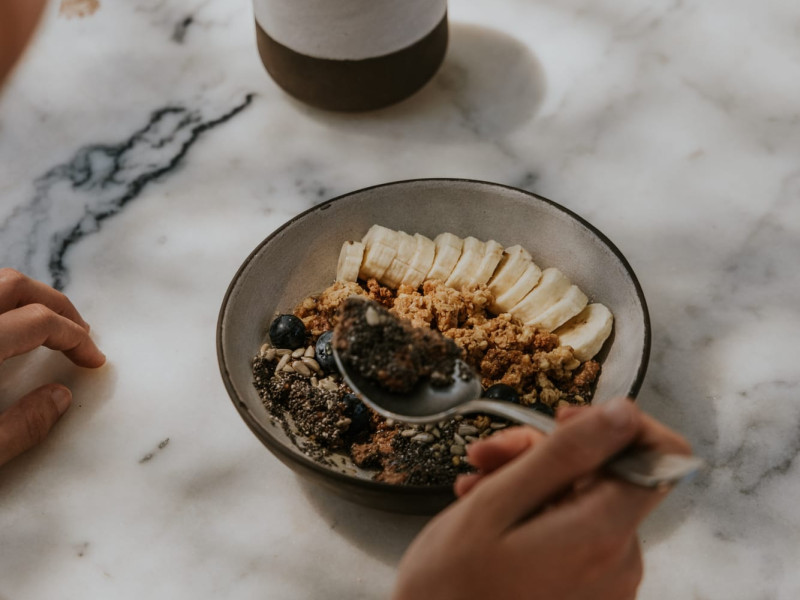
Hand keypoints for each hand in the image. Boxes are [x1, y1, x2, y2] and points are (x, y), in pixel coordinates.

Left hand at [0, 268, 104, 465]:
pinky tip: (9, 330)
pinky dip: (2, 305)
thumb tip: (58, 399)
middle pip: (15, 285)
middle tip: (80, 332)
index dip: (75, 338)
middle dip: (57, 304)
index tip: (93, 360)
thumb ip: (20, 427)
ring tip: (48, 324)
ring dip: (27, 298)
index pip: (38, 322)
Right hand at [392, 398, 690, 599]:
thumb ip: (564, 455)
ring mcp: (607, 582)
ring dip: (528, 481)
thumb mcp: (497, 505)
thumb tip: (624, 413)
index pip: (661, 455)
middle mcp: (620, 561)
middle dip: (545, 454)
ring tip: (474, 487)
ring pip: (583, 499)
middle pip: (607, 475)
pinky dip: (534, 512)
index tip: (564, 420)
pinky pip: (573, 532)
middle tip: (487, 456)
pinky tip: (487, 510)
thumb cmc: (451, 584)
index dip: (616, 425)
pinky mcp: (589, 592)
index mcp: (603, 535)